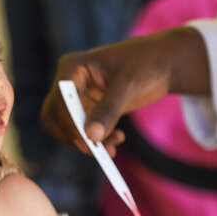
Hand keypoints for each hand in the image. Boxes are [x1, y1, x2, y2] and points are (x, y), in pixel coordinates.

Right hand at [40, 27, 207, 155]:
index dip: (70, 123)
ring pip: (67, 127)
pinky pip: (82, 131)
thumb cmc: (145, 64)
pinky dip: (95, 141)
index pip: (59, 101)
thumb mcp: (127, 85)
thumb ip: (108, 110)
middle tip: (97, 151)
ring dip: (85, 142)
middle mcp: (69, 82)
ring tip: (112, 148)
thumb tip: (92, 137)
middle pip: (55, 116)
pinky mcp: (88, 110)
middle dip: (74, 136)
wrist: (161, 64)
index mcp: (72, 67)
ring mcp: (77, 97)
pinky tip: (116, 140)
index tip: (89, 142)